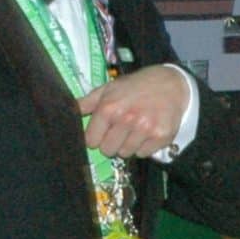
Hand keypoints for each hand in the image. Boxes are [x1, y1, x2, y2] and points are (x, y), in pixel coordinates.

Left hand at [76, 65, 190, 159]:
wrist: (171, 84)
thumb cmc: (136, 86)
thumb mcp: (110, 88)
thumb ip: (88, 102)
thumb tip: (68, 111)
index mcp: (109, 108)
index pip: (91, 141)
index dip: (96, 137)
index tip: (104, 131)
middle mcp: (127, 119)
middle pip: (107, 150)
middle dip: (111, 143)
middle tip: (121, 130)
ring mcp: (145, 129)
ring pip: (126, 154)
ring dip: (128, 145)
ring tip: (135, 129)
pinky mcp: (160, 136)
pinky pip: (144, 154)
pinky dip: (144, 147)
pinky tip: (147, 132)